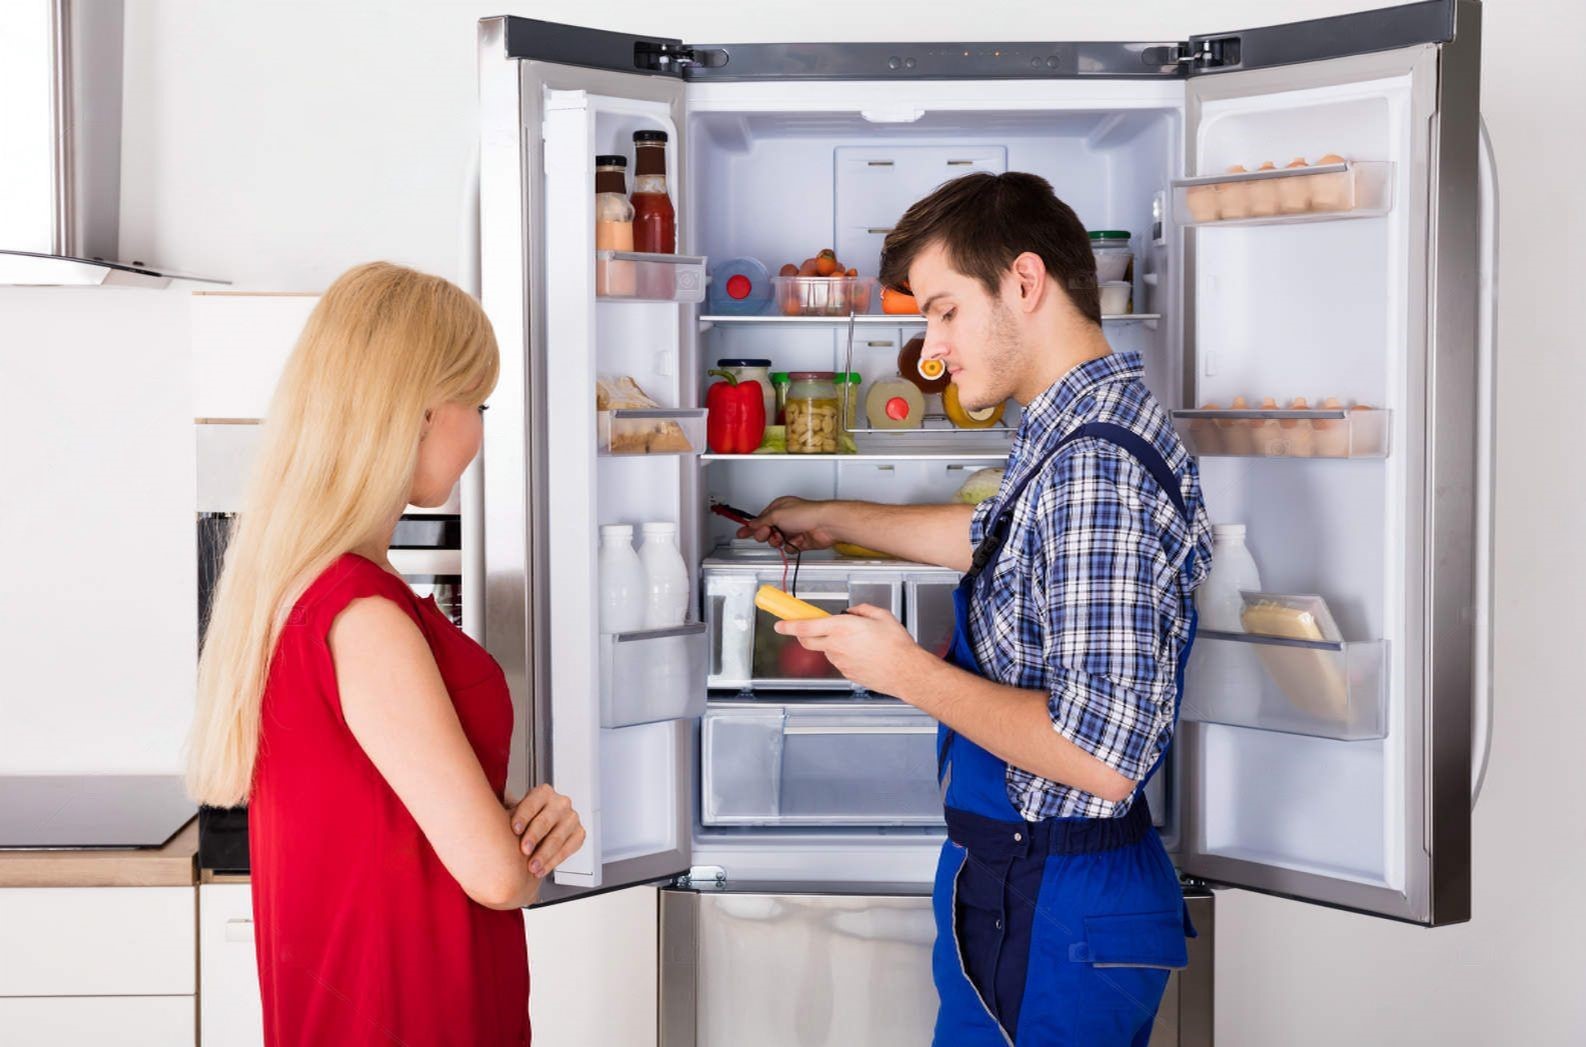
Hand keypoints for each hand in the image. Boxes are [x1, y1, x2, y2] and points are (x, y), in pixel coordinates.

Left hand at [509, 784, 585, 878]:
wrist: (540, 831)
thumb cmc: (525, 821)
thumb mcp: (514, 813)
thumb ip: (504, 814)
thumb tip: (483, 813)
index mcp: (543, 792)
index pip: (532, 804)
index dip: (522, 816)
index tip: (514, 829)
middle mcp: (560, 802)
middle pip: (545, 821)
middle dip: (534, 837)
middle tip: (524, 850)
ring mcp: (571, 818)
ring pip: (558, 837)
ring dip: (544, 854)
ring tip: (532, 866)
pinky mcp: (579, 833)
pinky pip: (568, 849)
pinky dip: (554, 861)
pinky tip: (542, 868)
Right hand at [737, 496, 839, 551]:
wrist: (825, 524)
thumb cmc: (806, 513)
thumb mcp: (777, 515)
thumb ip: (762, 521)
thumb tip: (752, 524)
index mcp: (779, 508)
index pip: (760, 519)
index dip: (751, 526)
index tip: (741, 533)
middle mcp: (786, 518)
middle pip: (767, 531)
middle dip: (766, 535)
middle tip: (769, 534)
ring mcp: (794, 530)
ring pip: (777, 541)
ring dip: (778, 542)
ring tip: (783, 538)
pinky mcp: (801, 541)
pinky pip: (789, 548)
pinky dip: (791, 547)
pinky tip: (795, 542)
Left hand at [775, 604, 929, 697]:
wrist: (906, 672)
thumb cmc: (896, 645)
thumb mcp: (881, 616)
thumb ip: (862, 610)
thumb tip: (852, 612)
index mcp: (842, 628)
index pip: (806, 626)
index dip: (789, 625)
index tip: (779, 624)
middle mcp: (836, 646)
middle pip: (808, 641)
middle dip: (803, 634)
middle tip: (810, 628)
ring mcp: (840, 662)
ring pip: (827, 650)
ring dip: (833, 644)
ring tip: (859, 642)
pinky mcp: (847, 673)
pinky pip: (840, 661)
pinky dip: (845, 655)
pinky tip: (864, 654)